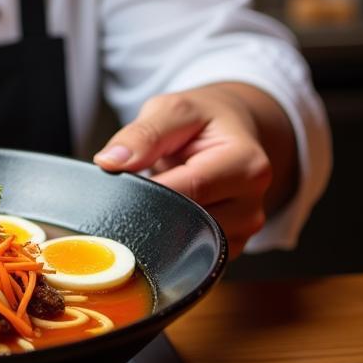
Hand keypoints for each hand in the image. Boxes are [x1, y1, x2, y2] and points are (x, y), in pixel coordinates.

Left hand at [93, 84, 295, 257]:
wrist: (231, 131)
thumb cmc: (204, 120)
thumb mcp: (173, 110)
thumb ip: (143, 134)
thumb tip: (110, 161)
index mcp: (247, 163)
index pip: (191, 188)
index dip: (151, 189)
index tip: (123, 182)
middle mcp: (253, 202)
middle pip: (191, 221)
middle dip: (156, 208)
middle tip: (136, 189)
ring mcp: (244, 229)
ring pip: (190, 243)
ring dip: (163, 223)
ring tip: (156, 194)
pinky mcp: (230, 246)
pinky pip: (193, 253)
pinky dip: (172, 237)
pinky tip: (167, 211)